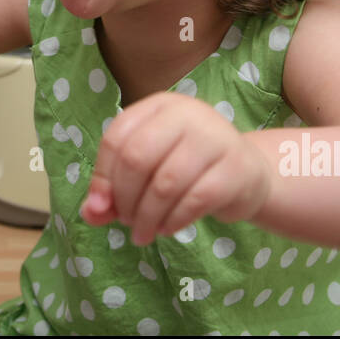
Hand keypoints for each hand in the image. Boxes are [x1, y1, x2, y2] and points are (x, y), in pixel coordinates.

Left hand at [79, 91, 272, 245]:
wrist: (248, 174)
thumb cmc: (188, 169)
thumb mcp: (148, 171)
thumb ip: (113, 190)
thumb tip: (91, 212)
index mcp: (160, 106)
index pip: (117, 137)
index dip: (103, 176)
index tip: (102, 205)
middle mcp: (188, 113)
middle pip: (137, 157)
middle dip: (125, 199)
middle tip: (127, 221)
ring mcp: (215, 137)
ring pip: (165, 183)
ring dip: (147, 217)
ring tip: (144, 233)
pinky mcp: (236, 167)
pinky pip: (194, 200)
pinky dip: (173, 221)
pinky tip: (167, 229)